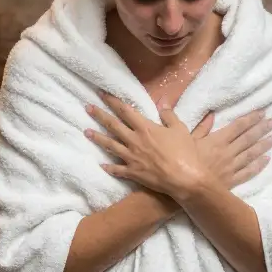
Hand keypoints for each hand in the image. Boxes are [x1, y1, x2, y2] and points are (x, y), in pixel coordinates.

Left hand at [85, 94, 208, 198]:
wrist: (184, 178)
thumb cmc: (184, 152)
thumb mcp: (180, 128)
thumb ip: (169, 115)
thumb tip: (162, 102)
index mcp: (145, 127)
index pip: (125, 110)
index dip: (112, 101)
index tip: (101, 93)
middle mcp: (134, 140)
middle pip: (113, 125)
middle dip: (99, 115)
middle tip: (87, 108)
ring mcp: (131, 157)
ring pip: (110, 145)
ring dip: (98, 138)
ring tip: (86, 132)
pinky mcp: (133, 172)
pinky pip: (117, 169)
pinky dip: (109, 167)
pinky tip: (101, 165)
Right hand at [191, 109, 271, 189]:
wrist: (184, 187)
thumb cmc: (181, 162)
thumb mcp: (187, 140)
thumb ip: (200, 127)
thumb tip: (211, 114)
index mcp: (217, 140)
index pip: (238, 126)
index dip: (251, 118)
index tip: (262, 112)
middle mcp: (228, 152)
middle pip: (248, 138)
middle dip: (261, 129)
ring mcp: (231, 167)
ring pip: (251, 154)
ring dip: (263, 145)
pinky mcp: (231, 181)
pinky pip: (248, 172)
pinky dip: (258, 166)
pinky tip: (266, 160)